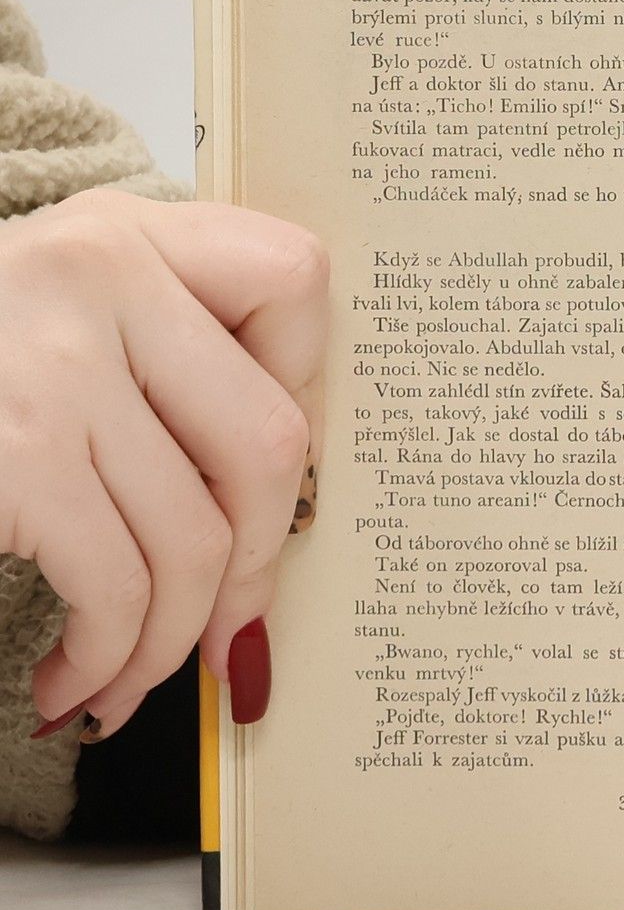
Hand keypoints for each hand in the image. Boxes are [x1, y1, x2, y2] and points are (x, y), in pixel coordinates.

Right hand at [0, 189, 328, 739]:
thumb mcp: (55, 318)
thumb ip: (164, 366)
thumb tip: (279, 527)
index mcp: (124, 227)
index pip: (294, 278)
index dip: (309, 390)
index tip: (270, 474)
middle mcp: (97, 269)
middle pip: (271, 438)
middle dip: (258, 563)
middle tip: (223, 629)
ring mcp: (53, 358)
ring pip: (199, 534)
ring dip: (172, 640)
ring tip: (128, 678)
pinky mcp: (16, 450)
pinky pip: (119, 582)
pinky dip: (110, 657)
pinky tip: (74, 683)